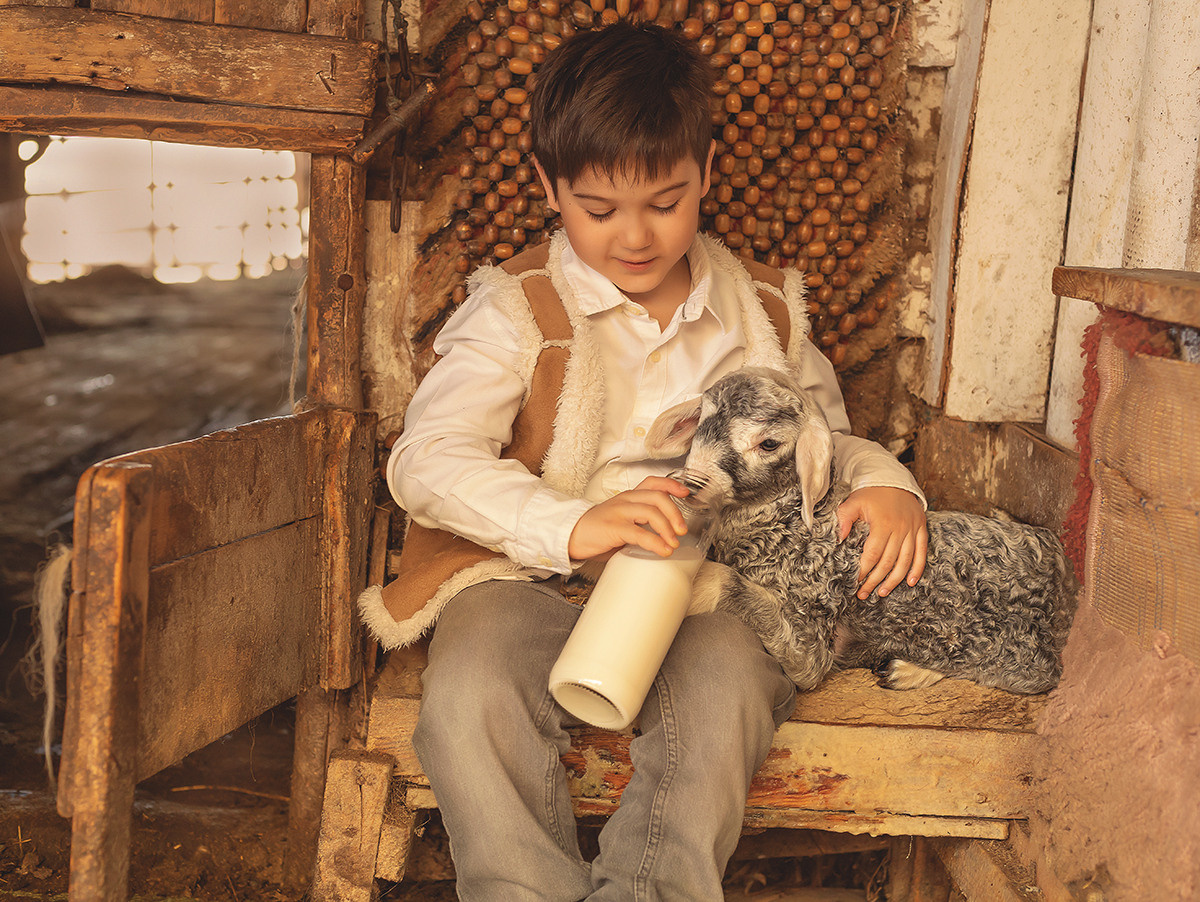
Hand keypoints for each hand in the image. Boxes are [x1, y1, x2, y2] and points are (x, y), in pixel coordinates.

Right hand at [568, 476, 690, 560]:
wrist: (570, 535)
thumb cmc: (596, 531)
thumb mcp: (620, 520)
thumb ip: (639, 523)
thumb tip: (664, 537)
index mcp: (627, 497)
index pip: (653, 482)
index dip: (672, 485)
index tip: (686, 493)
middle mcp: (625, 501)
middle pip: (658, 497)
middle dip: (675, 513)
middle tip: (682, 530)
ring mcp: (619, 513)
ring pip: (651, 512)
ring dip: (667, 529)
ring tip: (674, 543)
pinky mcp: (613, 528)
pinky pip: (640, 533)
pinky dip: (656, 543)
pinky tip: (663, 550)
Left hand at [836, 486, 927, 599]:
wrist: (893, 479)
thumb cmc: (870, 493)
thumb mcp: (853, 502)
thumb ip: (843, 519)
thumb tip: (839, 539)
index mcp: (883, 523)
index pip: (873, 554)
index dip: (864, 570)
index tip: (855, 581)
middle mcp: (900, 528)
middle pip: (888, 562)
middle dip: (875, 580)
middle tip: (864, 593)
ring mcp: (913, 530)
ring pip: (905, 561)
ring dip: (894, 580)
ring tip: (882, 592)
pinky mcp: (921, 529)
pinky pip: (921, 553)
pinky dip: (917, 569)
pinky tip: (910, 582)